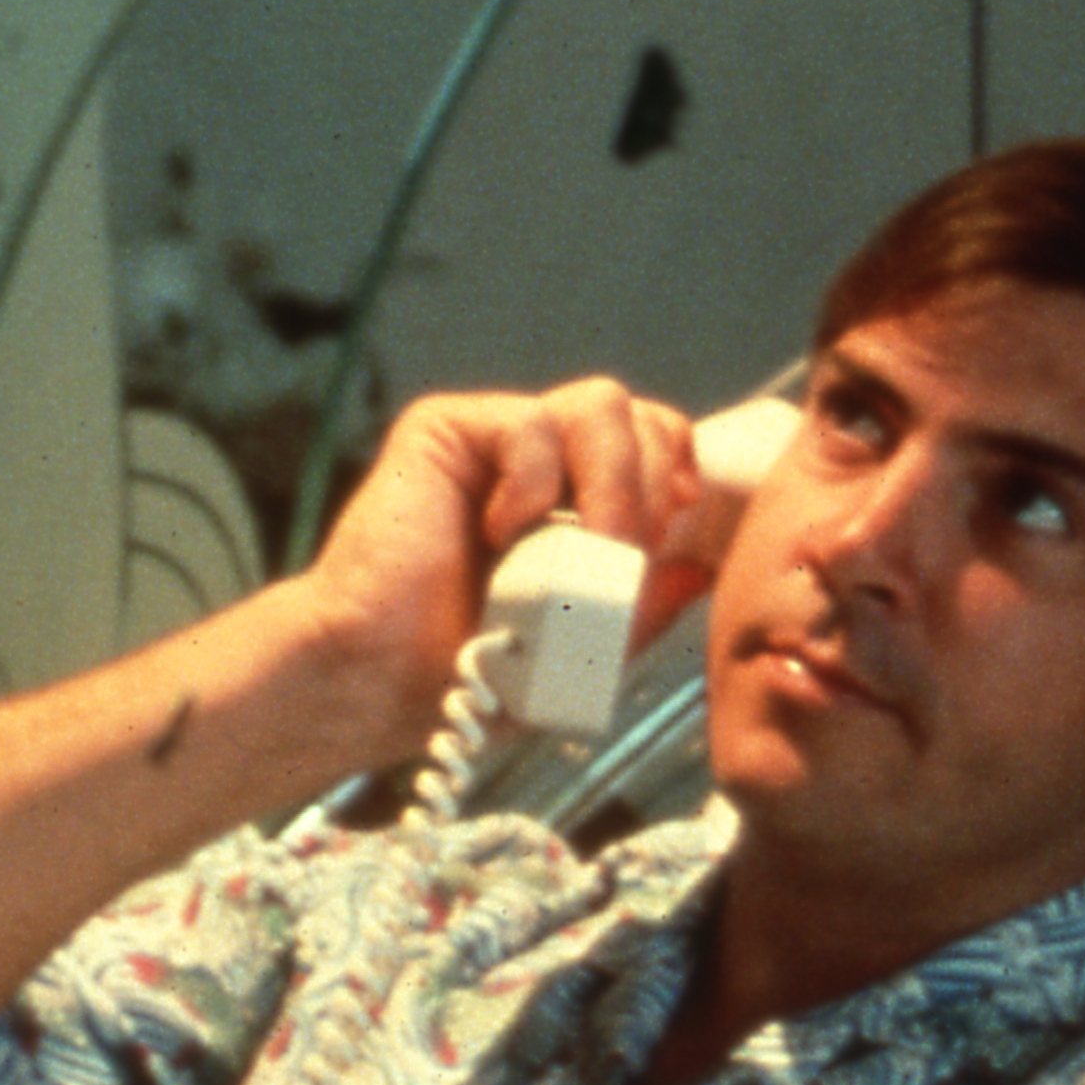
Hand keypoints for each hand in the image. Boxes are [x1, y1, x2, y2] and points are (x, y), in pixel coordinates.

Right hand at [297, 377, 723, 755]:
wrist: (383, 681)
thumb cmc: (468, 674)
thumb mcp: (583, 649)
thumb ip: (641, 606)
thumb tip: (701, 568)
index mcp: (575, 500)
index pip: (657, 442)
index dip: (678, 472)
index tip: (674, 526)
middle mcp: (538, 461)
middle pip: (642, 416)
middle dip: (653, 487)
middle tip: (622, 556)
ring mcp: (493, 441)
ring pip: (601, 404)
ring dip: (612, 482)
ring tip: (582, 547)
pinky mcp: (445, 430)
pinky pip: (529, 422)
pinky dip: (533, 482)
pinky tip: (503, 532)